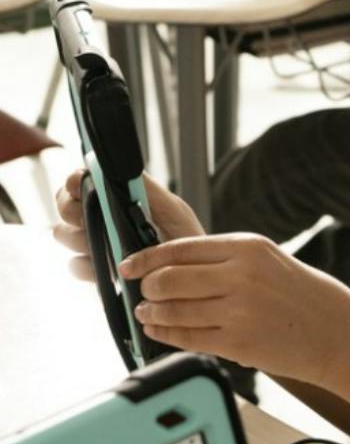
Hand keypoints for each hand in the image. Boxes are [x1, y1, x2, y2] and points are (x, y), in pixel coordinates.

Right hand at [53, 169, 204, 281]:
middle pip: (64, 206)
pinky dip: (91, 266)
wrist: (190, 273)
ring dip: (83, 238)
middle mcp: (100, 218)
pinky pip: (75, 265)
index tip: (80, 186)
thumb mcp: (172, 208)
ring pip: (64, 234)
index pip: (80, 181)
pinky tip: (112, 268)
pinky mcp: (93, 272)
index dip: (75, 181)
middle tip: (95, 219)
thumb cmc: (184, 238)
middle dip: (74, 210)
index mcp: (115, 197)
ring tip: (112, 245)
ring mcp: (94, 244)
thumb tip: (117, 170)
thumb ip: (146, 188)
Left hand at [118, 232, 349, 385]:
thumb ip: (224, 260)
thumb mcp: (268, 261)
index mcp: (248, 247)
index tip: (129, 265)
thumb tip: (171, 264)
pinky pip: (186, 337)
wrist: (339, 333)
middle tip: (142, 291)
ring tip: (146, 312)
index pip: (180, 248)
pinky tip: (159, 329)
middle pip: (168, 278)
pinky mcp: (238, 343)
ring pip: (172, 308)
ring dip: (151, 311)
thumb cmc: (304, 296)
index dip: (146, 258)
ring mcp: (239, 311)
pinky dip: (165, 333)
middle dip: (146, 286)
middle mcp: (242, 275)